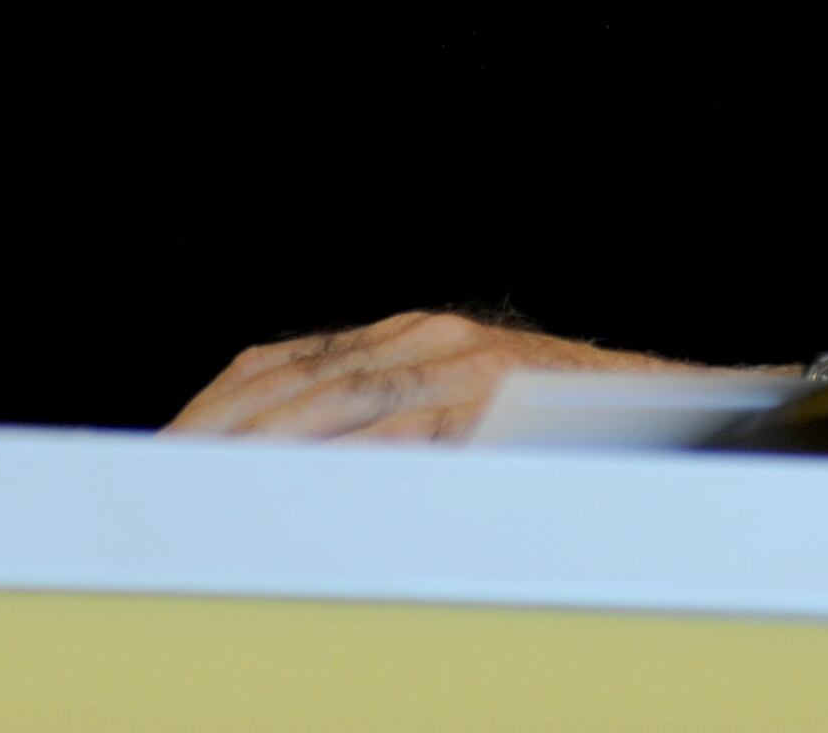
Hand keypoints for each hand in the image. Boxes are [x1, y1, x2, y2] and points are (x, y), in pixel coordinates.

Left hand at [162, 311, 703, 444]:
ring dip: (272, 449)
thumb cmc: (556, 422)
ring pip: (339, 401)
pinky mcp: (494, 392)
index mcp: (400, 337)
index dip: (219, 409)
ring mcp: (458, 360)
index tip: (167, 453)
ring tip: (216, 491)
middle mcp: (423, 336)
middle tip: (168, 477)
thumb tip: (292, 479)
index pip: (280, 364)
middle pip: (295, 380)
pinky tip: (313, 491)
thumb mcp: (458, 408)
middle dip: (224, 433)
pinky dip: (354, 459)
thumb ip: (388, 426)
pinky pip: (410, 428)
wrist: (659, 403)